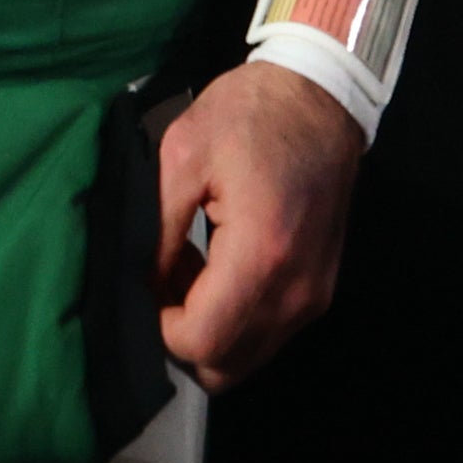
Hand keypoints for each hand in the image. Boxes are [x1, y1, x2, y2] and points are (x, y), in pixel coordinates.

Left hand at [154, 61, 361, 391]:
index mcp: (261, 256)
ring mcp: (314, 296)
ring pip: (247, 357)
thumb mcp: (183, 156)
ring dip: (210, 329)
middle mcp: (296, 292)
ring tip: (190, 269)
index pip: (201, 341)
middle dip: (183, 338)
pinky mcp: (321, 289)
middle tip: (163, 283)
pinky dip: (237, 318)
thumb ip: (159, 231)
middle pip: (225, 367)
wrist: (320, 95)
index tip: (145, 286)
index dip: (160, 328)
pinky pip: (269, 334)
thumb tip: (141, 286)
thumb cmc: (250, 114)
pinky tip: (218, 267)